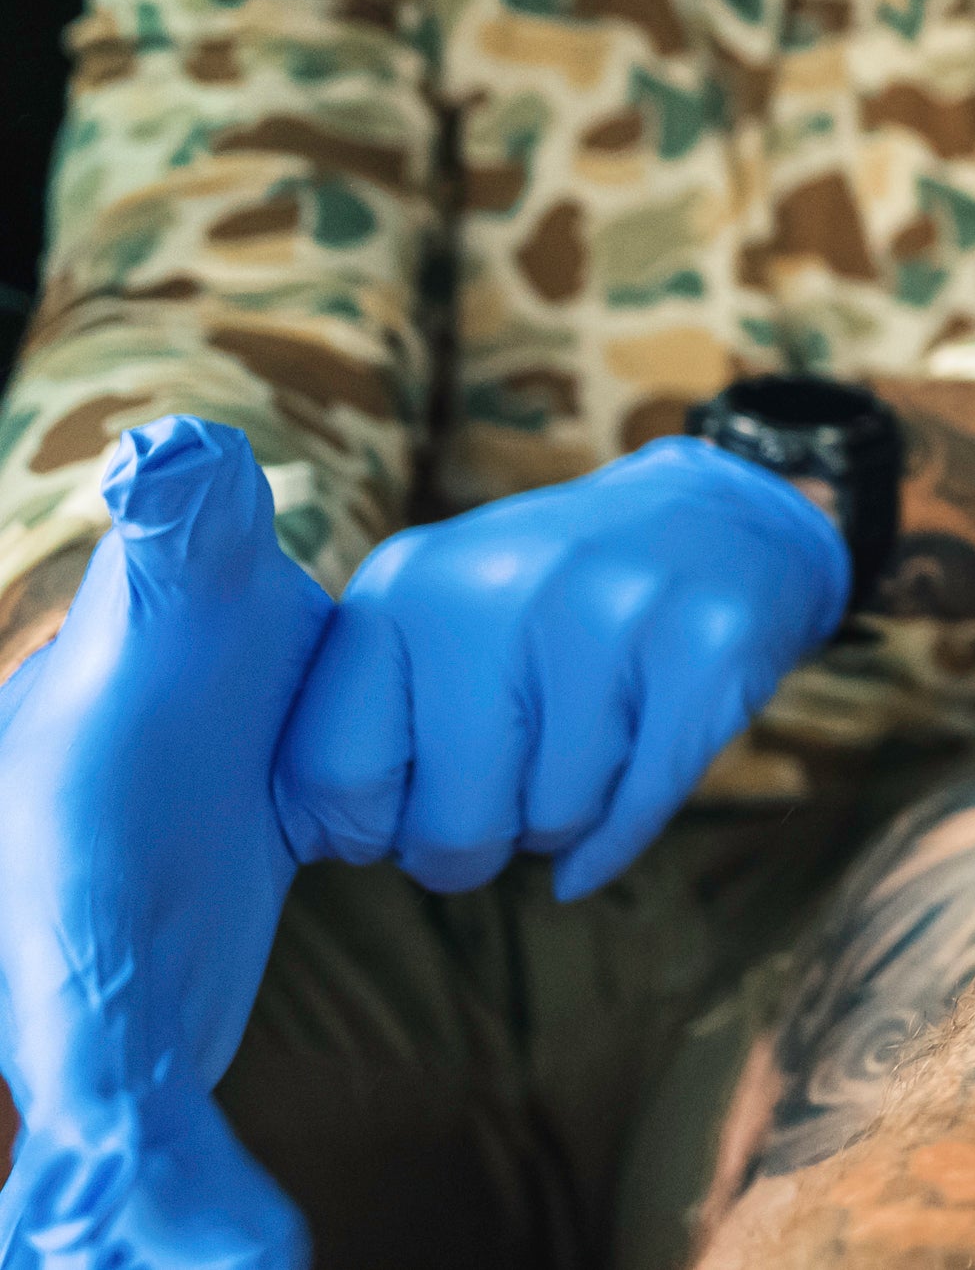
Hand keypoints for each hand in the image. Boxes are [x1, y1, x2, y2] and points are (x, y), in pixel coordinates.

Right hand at [0, 417, 332, 1269]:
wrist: (175, 701)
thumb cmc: (171, 644)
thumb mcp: (180, 586)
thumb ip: (179, 533)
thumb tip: (174, 448)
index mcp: (60, 866)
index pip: (62, 980)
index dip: (83, 1065)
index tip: (107, 1141)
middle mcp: (59, 960)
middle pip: (71, 1105)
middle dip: (107, 1199)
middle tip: (209, 1253)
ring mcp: (96, 1013)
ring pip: (108, 1155)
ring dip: (163, 1223)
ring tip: (242, 1266)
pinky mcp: (148, 1036)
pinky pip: (165, 1145)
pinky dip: (194, 1210)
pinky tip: (252, 1255)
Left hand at [271, 439, 848, 902]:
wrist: (717, 521)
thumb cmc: (550, 598)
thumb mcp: (438, 609)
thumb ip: (363, 704)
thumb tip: (318, 837)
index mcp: (410, 583)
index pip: (338, 776)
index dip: (371, 827)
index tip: (407, 809)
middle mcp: (505, 591)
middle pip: (453, 820)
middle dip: (473, 845)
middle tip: (497, 806)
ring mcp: (614, 616)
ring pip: (554, 819)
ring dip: (560, 820)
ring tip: (573, 755)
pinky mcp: (707, 650)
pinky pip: (638, 809)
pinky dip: (619, 834)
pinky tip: (619, 794)